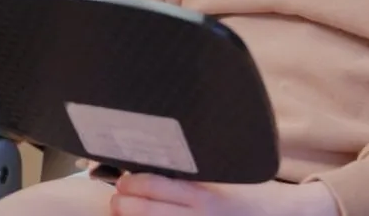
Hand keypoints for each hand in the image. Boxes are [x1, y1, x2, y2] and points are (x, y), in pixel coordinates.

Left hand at [107, 174, 336, 215]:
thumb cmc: (251, 192)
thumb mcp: (225, 174)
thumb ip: (196, 170)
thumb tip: (161, 158)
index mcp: (204, 193)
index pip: (158, 186)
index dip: (133, 184)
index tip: (122, 180)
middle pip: (150, 212)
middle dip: (126, 205)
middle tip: (116, 199)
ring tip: (121, 212)